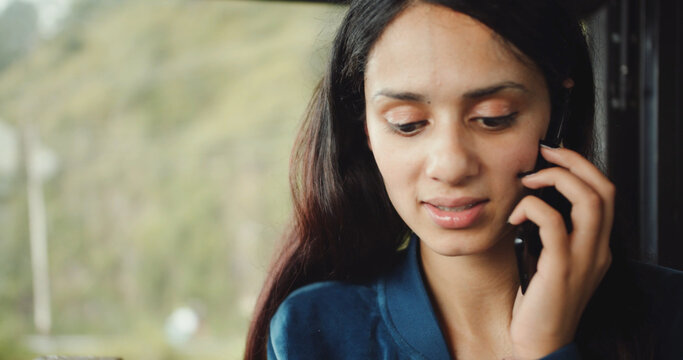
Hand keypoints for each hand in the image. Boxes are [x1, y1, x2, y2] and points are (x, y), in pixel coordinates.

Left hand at [507, 146, 613, 358]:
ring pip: (590, 200)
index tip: (552, 156)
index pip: (605, 194)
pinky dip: (533, 209)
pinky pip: (554, 224)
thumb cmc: (540, 304)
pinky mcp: (561, 269)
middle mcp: (597, 250)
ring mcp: (583, 259)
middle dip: (574, 162)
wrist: (540, 343)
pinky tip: (515, 216)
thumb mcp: (550, 263)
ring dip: (557, 179)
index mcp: (596, 247)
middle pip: (604, 189)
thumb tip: (531, 202)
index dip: (582, 167)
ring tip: (528, 181)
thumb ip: (551, 235)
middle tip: (544, 153)